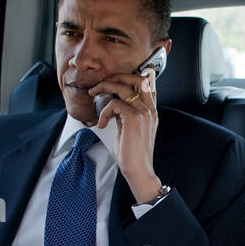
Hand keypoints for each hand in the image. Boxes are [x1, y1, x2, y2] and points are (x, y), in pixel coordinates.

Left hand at [90, 68, 160, 201]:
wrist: (139, 170)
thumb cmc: (133, 154)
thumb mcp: (129, 129)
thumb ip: (125, 114)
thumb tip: (113, 104)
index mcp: (151, 111)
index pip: (148, 82)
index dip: (134, 75)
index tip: (116, 78)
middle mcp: (150, 109)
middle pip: (137, 78)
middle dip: (116, 77)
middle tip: (102, 84)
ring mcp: (144, 112)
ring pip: (123, 87)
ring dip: (104, 87)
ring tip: (93, 93)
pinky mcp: (134, 118)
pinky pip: (114, 104)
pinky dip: (104, 111)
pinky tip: (102, 123)